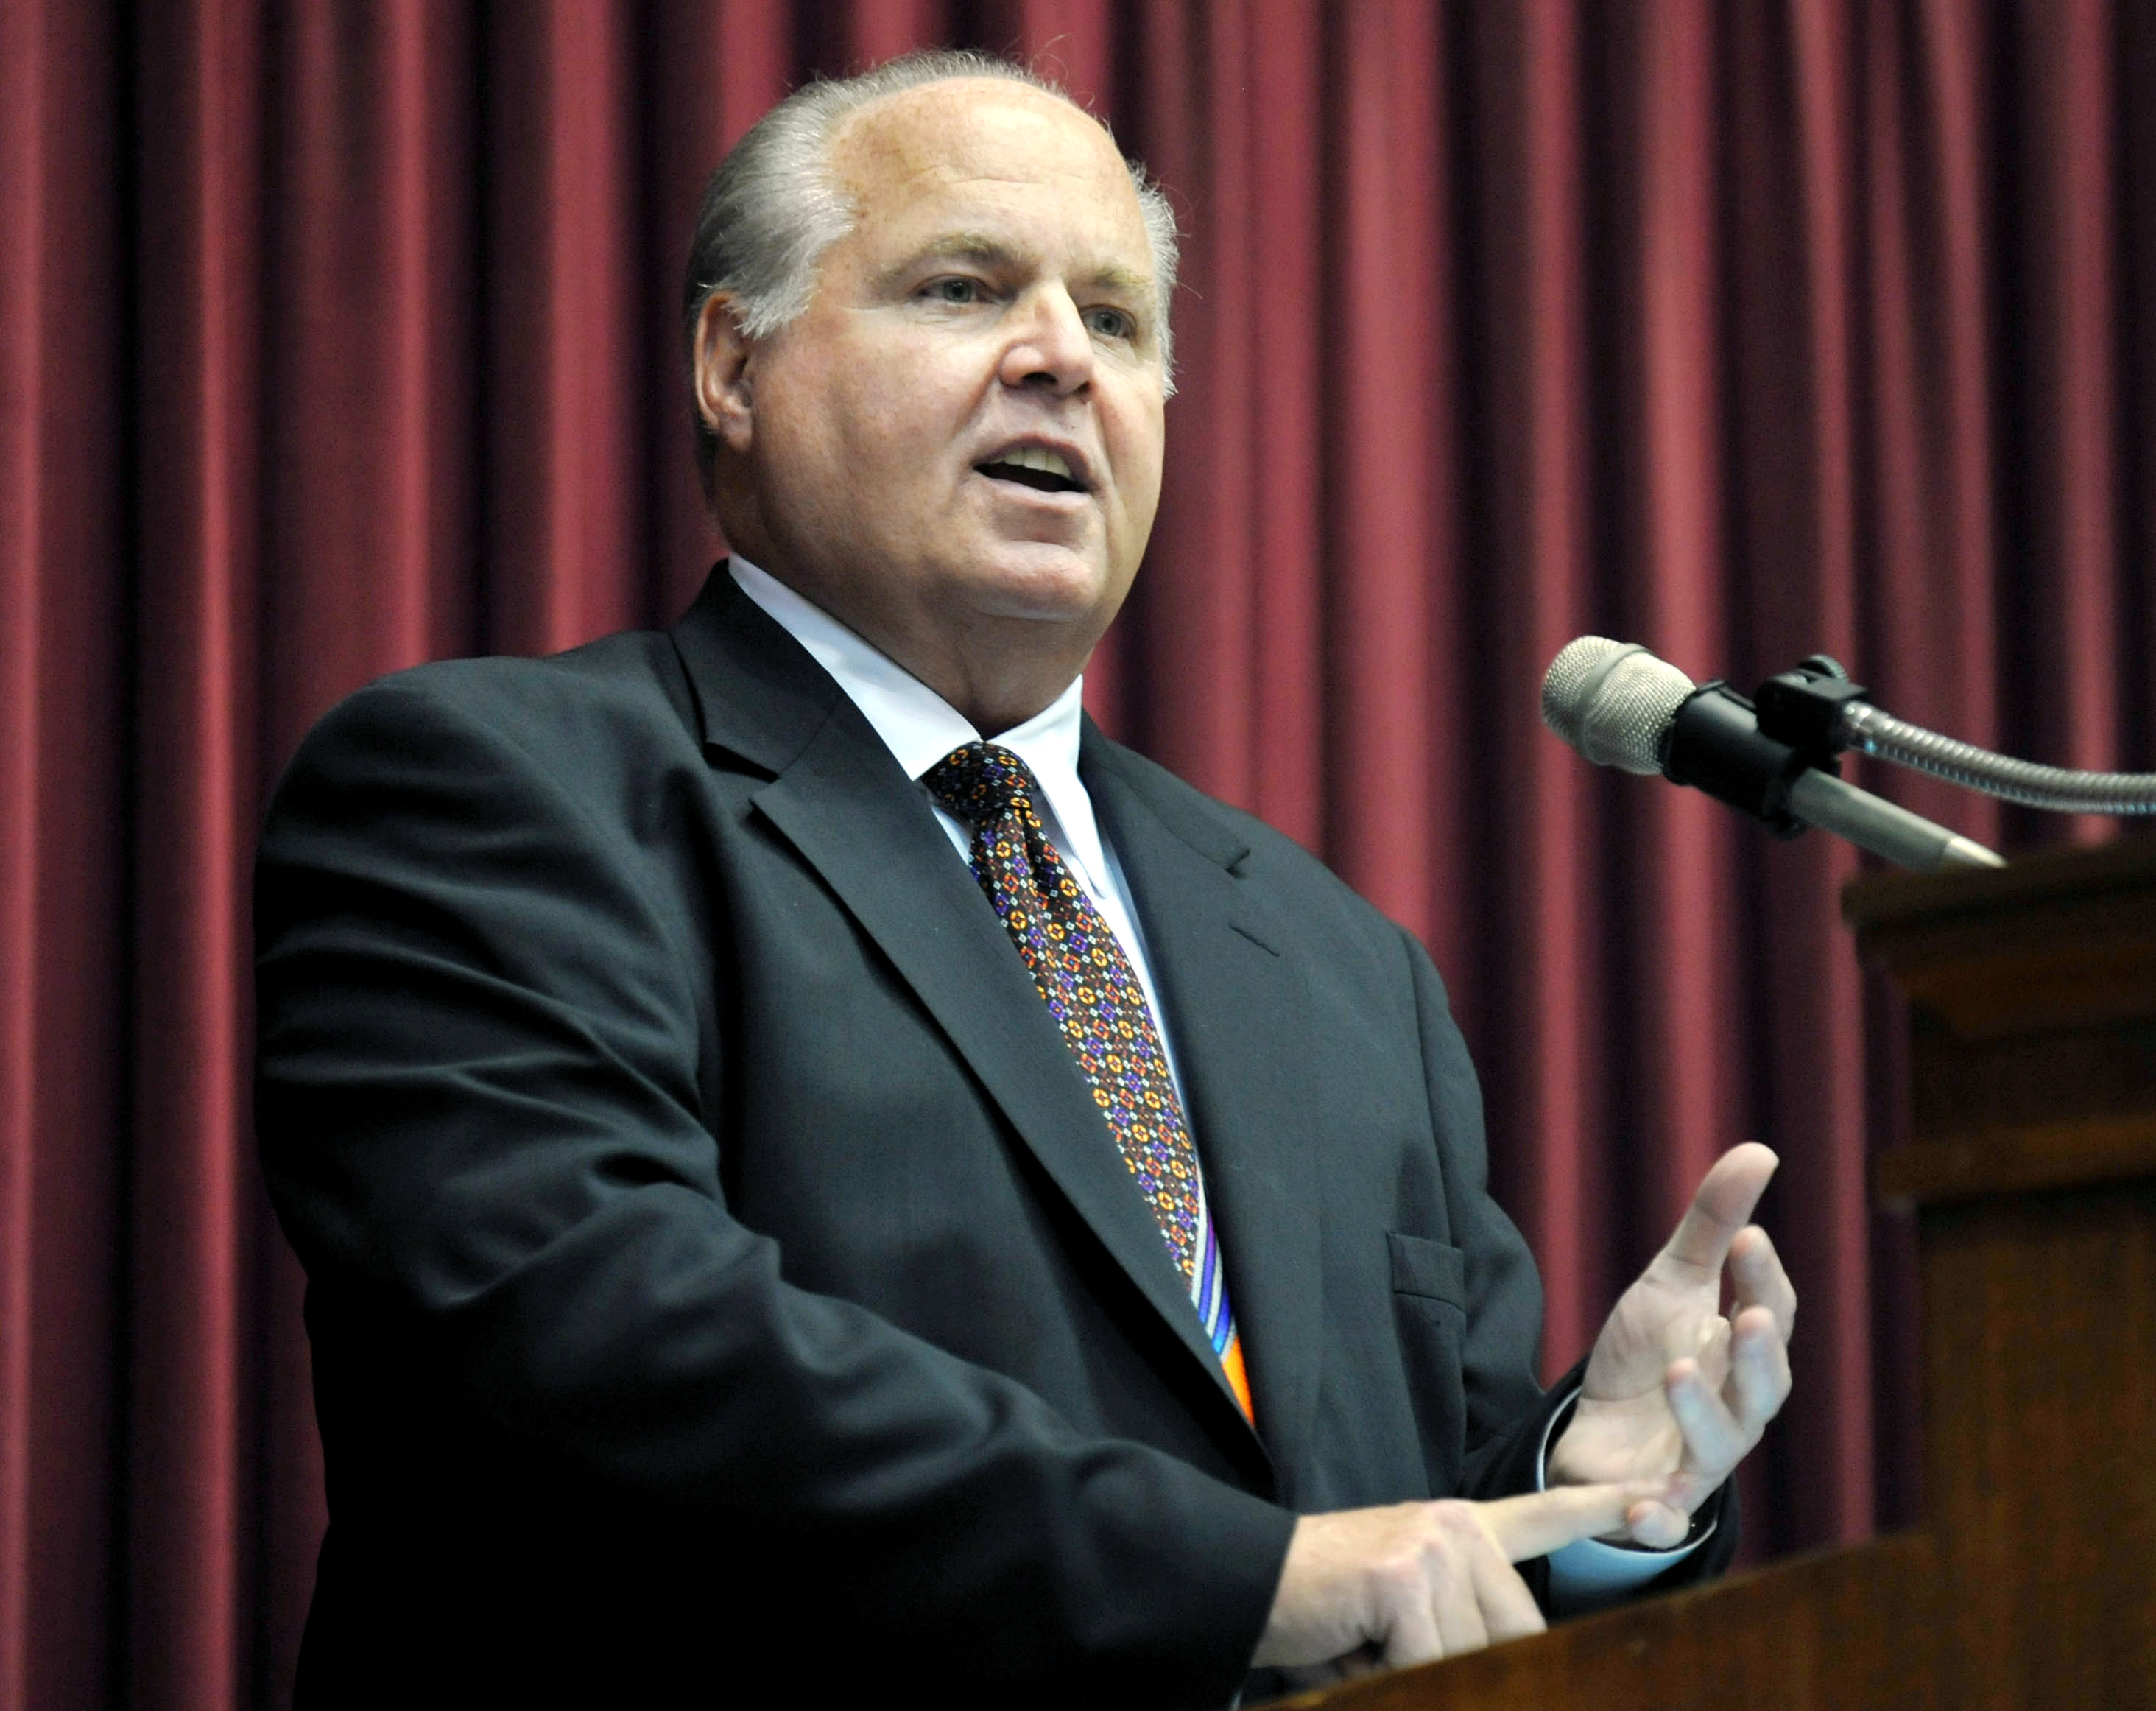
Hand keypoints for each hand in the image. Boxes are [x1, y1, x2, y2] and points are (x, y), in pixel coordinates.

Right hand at [1252, 1481, 1666, 1678]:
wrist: (1246, 1582)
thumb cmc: (1325, 1613)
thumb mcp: (1408, 1615)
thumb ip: (1463, 1627)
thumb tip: (1516, 1663)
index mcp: (1461, 1528)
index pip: (1545, 1514)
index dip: (1605, 1509)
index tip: (1665, 1503)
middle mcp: (1458, 1527)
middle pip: (1517, 1634)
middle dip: (1464, 1666)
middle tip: (1390, 1648)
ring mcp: (1436, 1546)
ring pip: (1474, 1658)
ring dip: (1418, 1673)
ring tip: (1366, 1647)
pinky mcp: (1407, 1576)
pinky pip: (1430, 1663)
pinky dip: (1392, 1675)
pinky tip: (1352, 1648)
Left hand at [1547, 1142, 1795, 1545]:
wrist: (1600, 1430)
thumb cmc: (1651, 1351)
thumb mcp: (1672, 1280)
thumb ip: (1713, 1223)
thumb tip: (1760, 1150)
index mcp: (1744, 1354)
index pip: (1770, 1315)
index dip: (1764, 1280)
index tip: (1750, 1238)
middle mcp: (1735, 1409)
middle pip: (1761, 1387)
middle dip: (1757, 1354)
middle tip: (1747, 1316)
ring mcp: (1697, 1458)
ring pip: (1717, 1445)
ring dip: (1704, 1413)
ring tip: (1681, 1371)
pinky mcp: (1654, 1499)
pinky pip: (1664, 1518)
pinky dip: (1658, 1519)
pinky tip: (1645, 1510)